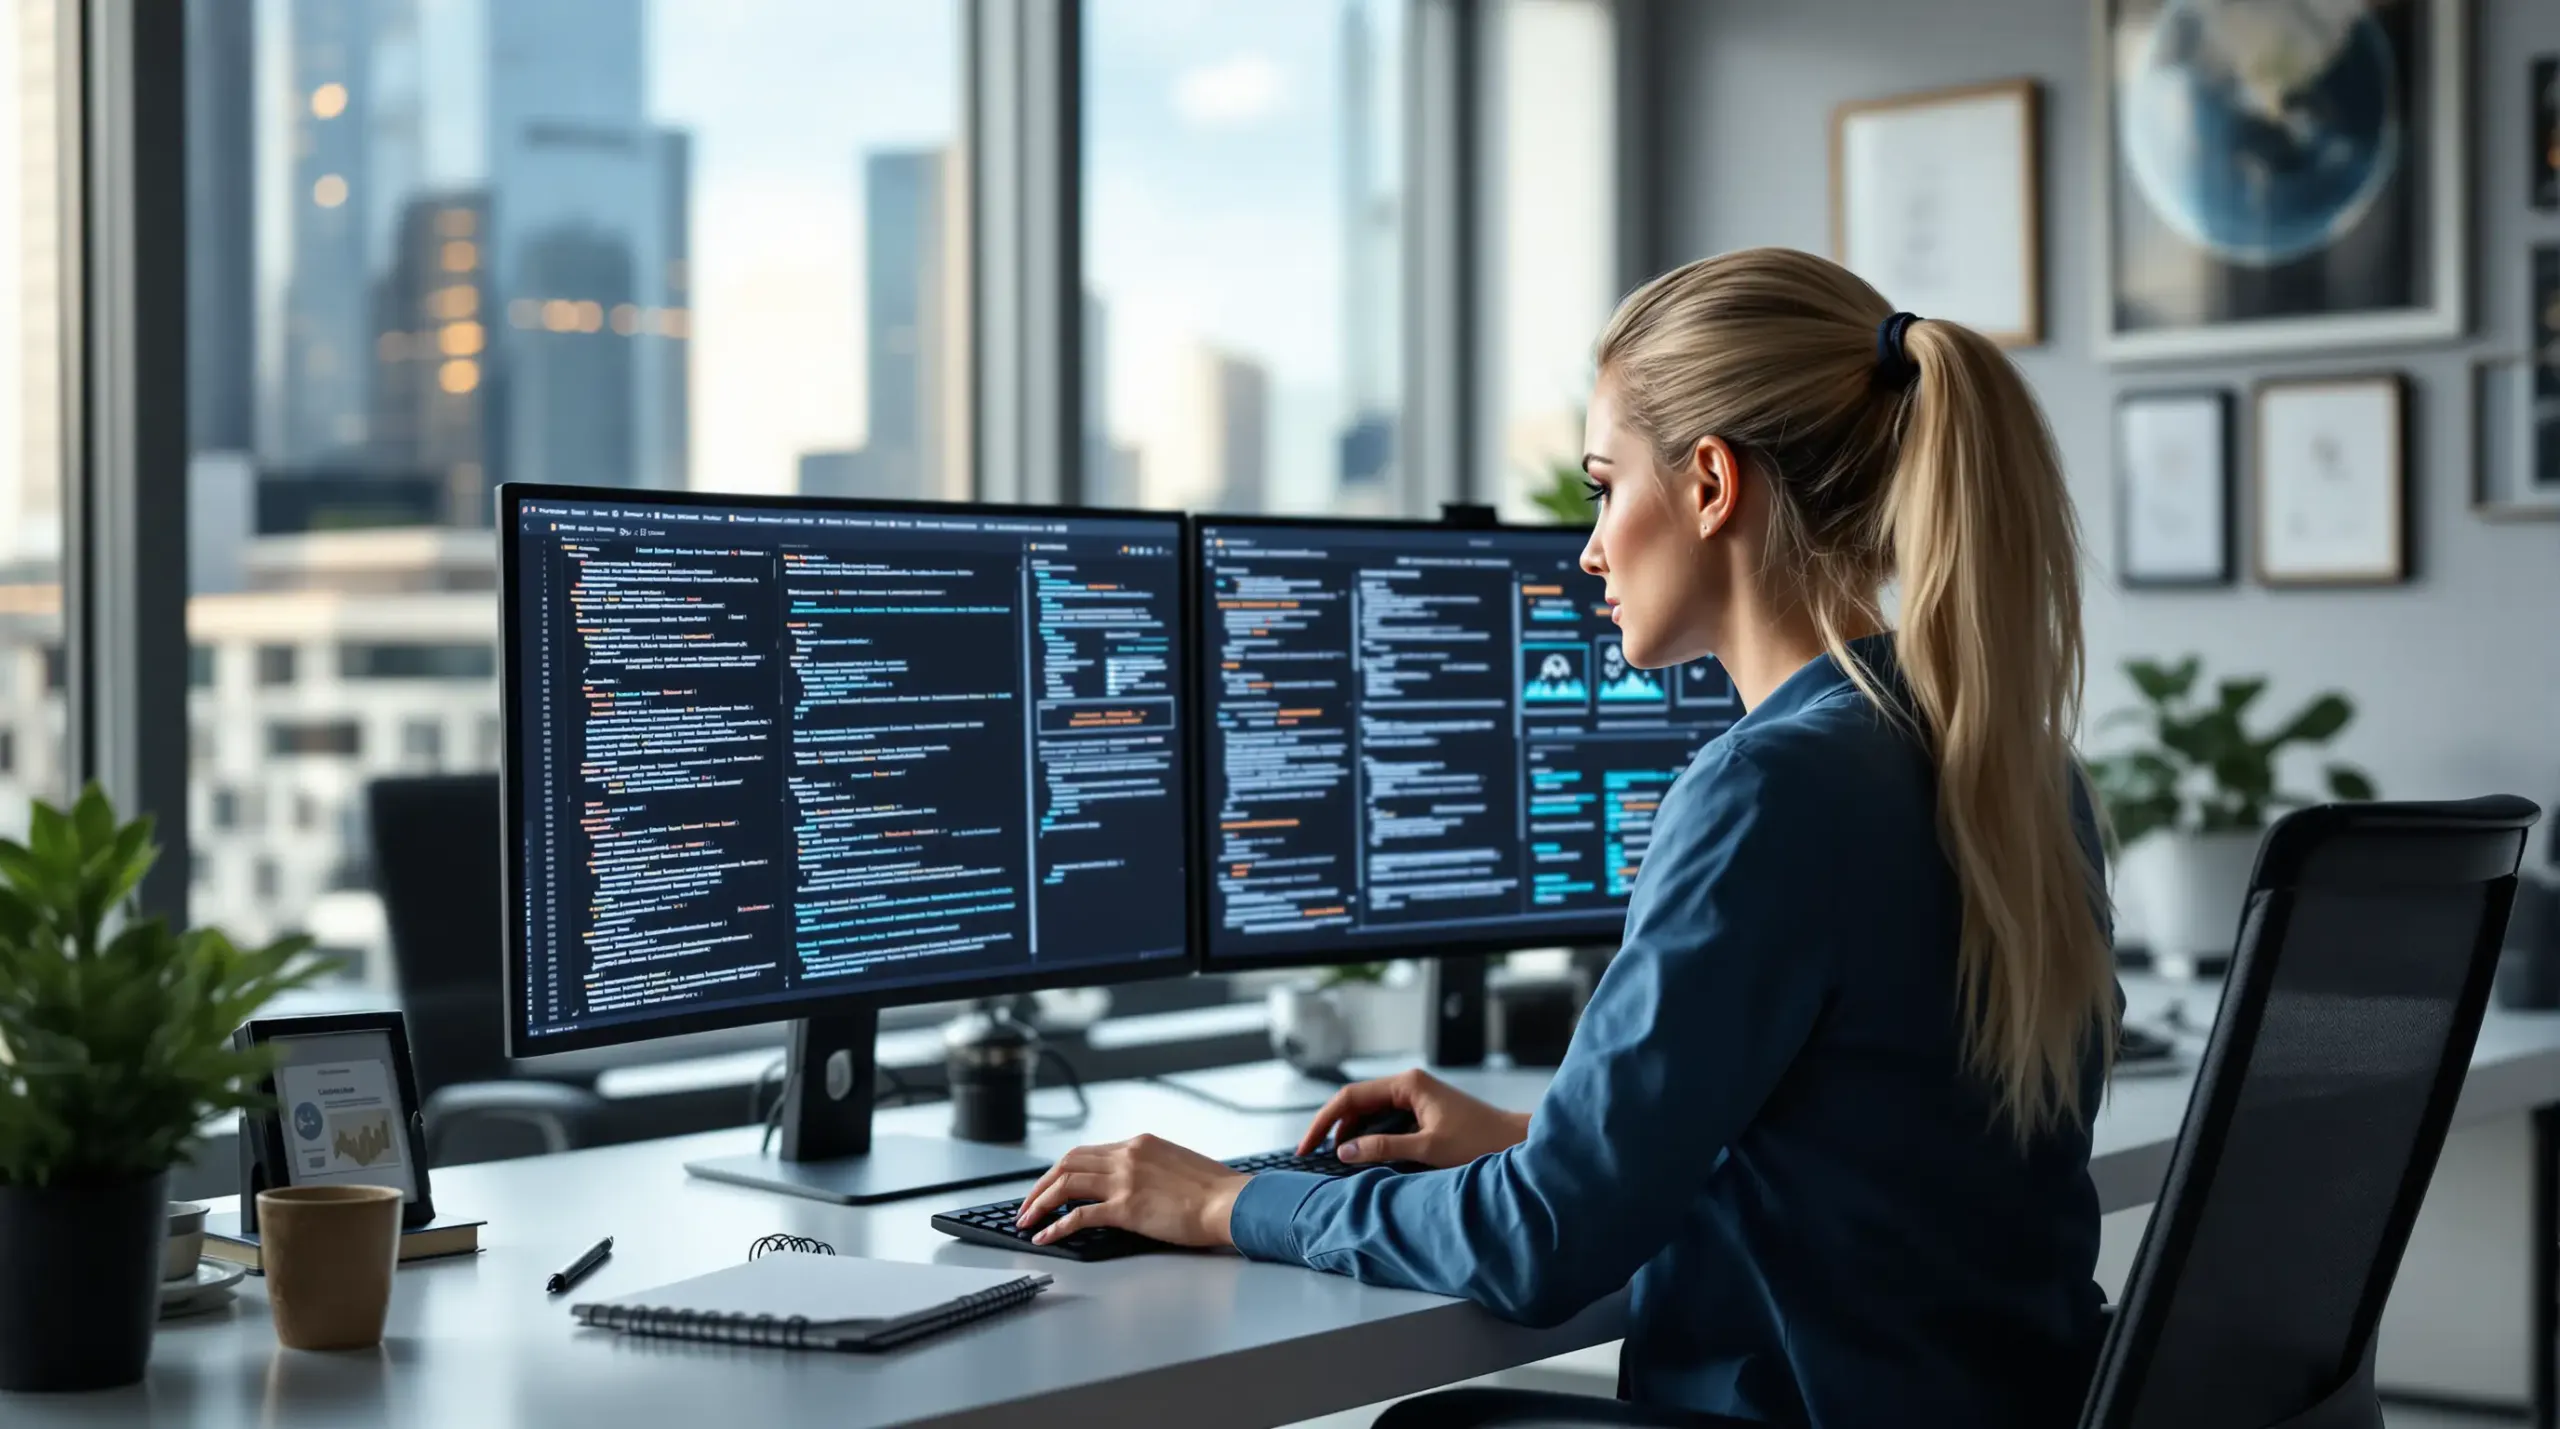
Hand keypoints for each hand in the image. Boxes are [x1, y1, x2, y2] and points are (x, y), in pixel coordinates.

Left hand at [1014, 1134, 1247, 1248]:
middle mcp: (1127, 1155)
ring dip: (1039, 1203)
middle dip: (1040, 1184)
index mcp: (1140, 1143)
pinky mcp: (1126, 1207)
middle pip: (1067, 1163)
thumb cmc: (1215, 1191)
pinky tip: (1045, 1237)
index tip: (1049, 1187)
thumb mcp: (1178, 1165)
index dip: (1061, 1171)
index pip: (1087, 1152)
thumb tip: (1136, 1184)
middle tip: (1027, 1205)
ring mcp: (1125, 1180)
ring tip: (1026, 1221)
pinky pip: (1079, 1215)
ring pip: (1064, 1184)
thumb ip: (1152, 1168)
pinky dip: (1056, 1226)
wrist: (1232, 1202)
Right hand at [1300, 1069, 1529, 1169]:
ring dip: (1352, 1134)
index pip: (1351, 1097)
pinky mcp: (1424, 1111)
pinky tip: (1363, 1156)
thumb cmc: (1480, 1142)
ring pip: (1371, 1112)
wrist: (1517, 1143)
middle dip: (1335, 1128)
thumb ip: (1383, 1149)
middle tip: (1314, 1156)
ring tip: (1337, 1160)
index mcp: (1408, 1084)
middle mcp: (1410, 1084)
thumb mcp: (1427, 1149)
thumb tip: (1344, 1152)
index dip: (1324, 1122)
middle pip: (1357, 1103)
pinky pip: (1387, 1120)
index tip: (1307, 1145)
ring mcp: (1417, 1097)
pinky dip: (1371, 1137)